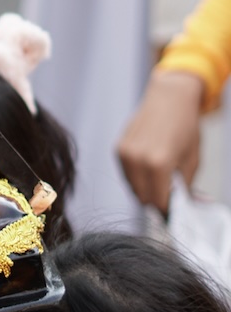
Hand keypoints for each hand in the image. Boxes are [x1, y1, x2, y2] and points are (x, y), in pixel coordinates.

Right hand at [118, 70, 204, 211]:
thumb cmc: (186, 127)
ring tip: (160, 181)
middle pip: (142, 197)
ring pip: (132, 187)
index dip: (167, 210)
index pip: (158, 201)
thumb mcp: (193, 159)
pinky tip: (150, 169)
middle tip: (169, 197)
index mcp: (159, 164)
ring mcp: (125, 154)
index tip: (174, 212)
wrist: (169, 99)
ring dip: (145, 190)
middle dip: (156, 201)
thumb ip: (186, 185)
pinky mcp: (118, 149)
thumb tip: (186, 206)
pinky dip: (137, 178)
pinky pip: (126, 174)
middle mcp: (138, 160)